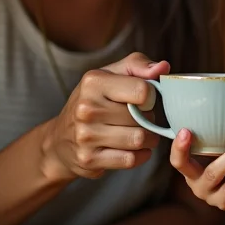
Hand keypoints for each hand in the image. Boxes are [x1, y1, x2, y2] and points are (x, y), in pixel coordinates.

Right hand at [41, 52, 168, 180]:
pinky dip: (139, 155)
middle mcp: (87, 108)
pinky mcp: (89, 160)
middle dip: (150, 119)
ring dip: (148, 138)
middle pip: (142, 118)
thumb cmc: (94, 101)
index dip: (151, 96)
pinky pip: (130, 159)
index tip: (145, 99)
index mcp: (94, 82)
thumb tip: (163, 68)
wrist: (60, 138)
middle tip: (142, 118)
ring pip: (139, 139)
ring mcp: (86, 136)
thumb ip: (138, 65)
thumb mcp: (111, 74)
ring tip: (141, 132)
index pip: (142, 90)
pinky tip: (134, 148)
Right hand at [169, 130, 224, 211]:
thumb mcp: (223, 154)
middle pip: (187, 167)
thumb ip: (218, 141)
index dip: (177, 147)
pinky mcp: (224, 202)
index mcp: (191, 170)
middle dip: (189, 148)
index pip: (177, 161)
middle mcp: (196, 184)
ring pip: (214, 173)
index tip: (184, 129)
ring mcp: (209, 195)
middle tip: (191, 131)